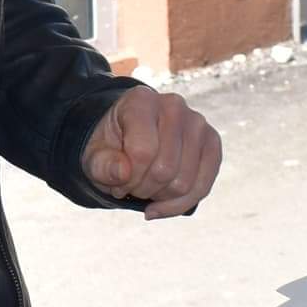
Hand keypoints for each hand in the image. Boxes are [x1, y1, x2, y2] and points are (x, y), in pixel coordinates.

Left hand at [83, 84, 222, 218]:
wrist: (128, 138)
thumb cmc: (110, 147)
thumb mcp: (93, 156)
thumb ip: (103, 165)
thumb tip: (124, 173)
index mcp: (141, 101)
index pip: (142, 152)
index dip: (128, 179)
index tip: (117, 183)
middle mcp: (174, 106)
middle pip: (165, 170)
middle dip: (143, 189)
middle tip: (131, 187)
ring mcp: (197, 123)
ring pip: (184, 183)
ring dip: (160, 197)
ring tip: (146, 188)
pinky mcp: (212, 144)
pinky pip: (203, 187)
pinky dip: (179, 204)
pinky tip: (161, 205)